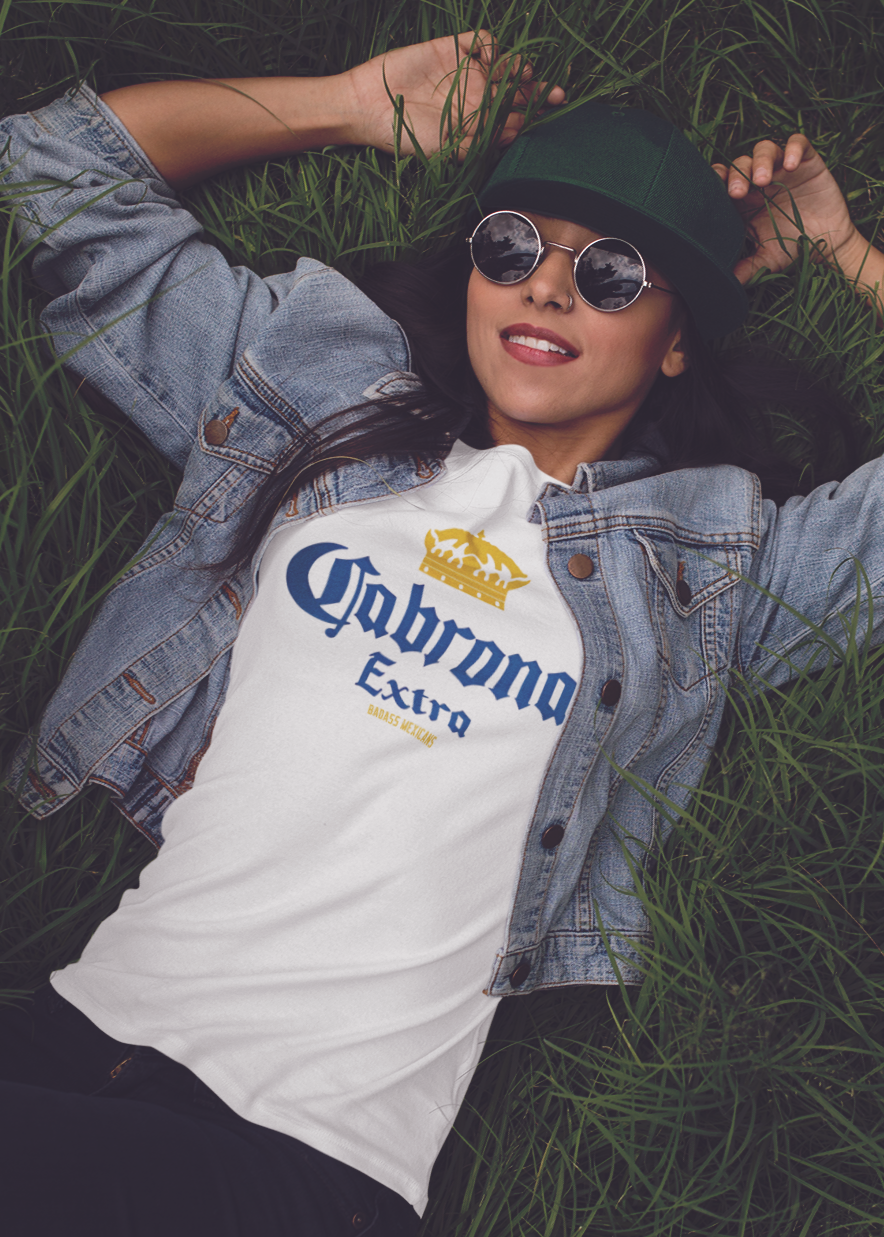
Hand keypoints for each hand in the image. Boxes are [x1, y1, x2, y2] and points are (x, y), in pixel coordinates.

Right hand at [343, 30, 565, 158]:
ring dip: (520, 68)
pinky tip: (490, 57)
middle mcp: (477, 98)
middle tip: (557, 95)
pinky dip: (493, 45)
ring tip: (524, 75)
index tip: (547, 117)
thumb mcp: (447, 149)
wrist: (370, 108)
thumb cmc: (405, 137)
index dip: (535, 117)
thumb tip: (517, 132)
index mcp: (478, 125)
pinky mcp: (452, 49)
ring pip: (506, 64)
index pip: (516, 118)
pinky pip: (482, 41)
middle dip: (540, 92)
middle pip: (519, 91)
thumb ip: (481, 142)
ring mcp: (466, 72)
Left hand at [712, 136, 861, 284]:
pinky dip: (793, 149)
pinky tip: (791, 166)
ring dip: (761, 161)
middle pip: (741, 163)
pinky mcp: (807, 161)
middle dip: (737, 174)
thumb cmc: (792, 250)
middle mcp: (760, 181)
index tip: (709, 190)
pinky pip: (798, 143)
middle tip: (737, 192)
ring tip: (762, 180)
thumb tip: (725, 283)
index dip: (715, 179)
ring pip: (765, 149)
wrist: (828, 246)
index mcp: (744, 200)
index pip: (723, 180)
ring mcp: (782, 168)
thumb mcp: (766, 261)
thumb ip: (746, 269)